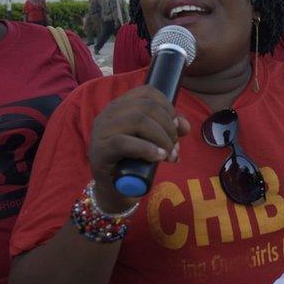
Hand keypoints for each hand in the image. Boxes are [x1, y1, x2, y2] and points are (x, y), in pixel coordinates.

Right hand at [88, 85, 189, 211]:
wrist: (115, 190)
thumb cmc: (134, 161)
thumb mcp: (153, 141)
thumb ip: (168, 129)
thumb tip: (185, 126)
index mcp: (120, 106)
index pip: (147, 92)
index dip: (167, 106)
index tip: (177, 125)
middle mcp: (108, 114)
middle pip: (146, 106)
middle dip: (168, 125)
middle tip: (174, 145)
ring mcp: (101, 132)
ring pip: (137, 121)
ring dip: (161, 138)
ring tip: (169, 155)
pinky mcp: (99, 152)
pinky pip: (123, 143)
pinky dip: (146, 149)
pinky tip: (158, 157)